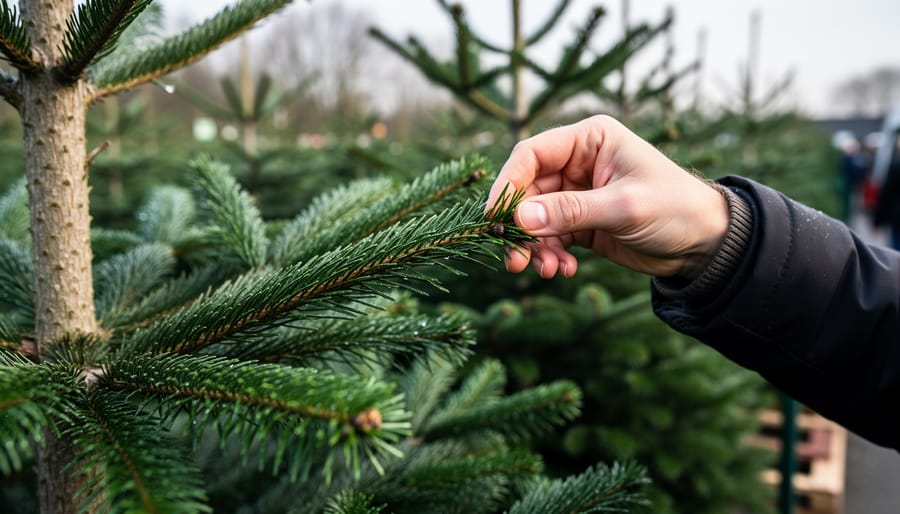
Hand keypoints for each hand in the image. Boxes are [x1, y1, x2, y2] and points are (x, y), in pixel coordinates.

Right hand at [486, 115, 728, 278]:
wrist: (705, 245)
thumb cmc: (675, 209)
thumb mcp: (623, 207)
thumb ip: (570, 211)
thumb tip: (520, 219)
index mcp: (590, 140)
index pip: (531, 154)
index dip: (508, 184)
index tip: (495, 218)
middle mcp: (578, 163)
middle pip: (527, 191)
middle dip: (520, 227)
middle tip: (515, 258)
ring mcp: (577, 193)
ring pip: (535, 218)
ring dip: (534, 247)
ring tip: (545, 270)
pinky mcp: (581, 222)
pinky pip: (550, 237)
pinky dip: (550, 256)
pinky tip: (563, 271)